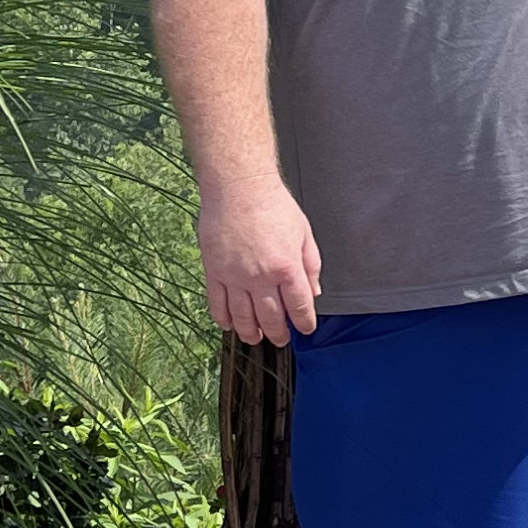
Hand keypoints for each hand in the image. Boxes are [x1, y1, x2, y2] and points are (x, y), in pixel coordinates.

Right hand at [198, 176, 321, 345]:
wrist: (239, 188)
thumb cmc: (274, 205)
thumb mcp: (304, 233)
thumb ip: (311, 265)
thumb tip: (313, 292)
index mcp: (287, 267)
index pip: (299, 306)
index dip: (304, 322)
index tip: (305, 329)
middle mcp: (261, 277)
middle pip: (271, 317)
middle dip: (278, 333)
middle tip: (281, 340)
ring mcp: (235, 276)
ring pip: (243, 316)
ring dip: (250, 332)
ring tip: (255, 338)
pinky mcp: (214, 271)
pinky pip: (217, 304)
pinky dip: (223, 319)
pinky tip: (229, 325)